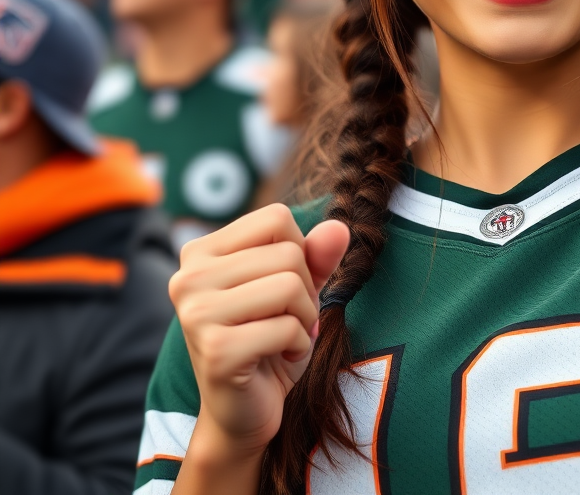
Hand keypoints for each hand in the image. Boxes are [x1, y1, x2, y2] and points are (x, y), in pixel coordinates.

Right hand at [170, 204, 348, 454]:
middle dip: (305, 290)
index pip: (276, 218)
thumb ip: (316, 254)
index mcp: (200, 252)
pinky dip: (299, 345)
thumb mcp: (296, 289)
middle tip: (285, 320)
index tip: (283, 288)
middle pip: (288, 253)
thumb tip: (340, 227)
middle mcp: (188, 277)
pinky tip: (278, 358)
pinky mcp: (216, 352)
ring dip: (304, 317)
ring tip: (284, 337)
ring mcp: (196, 314)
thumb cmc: (268, 339)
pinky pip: (288, 328)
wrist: (244, 411)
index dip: (298, 252)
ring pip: (290, 285)